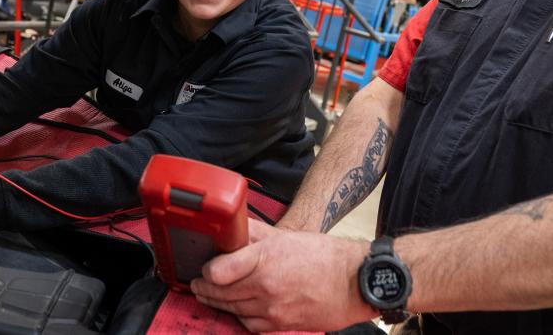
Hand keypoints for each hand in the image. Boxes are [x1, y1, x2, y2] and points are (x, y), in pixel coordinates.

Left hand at [191, 227, 376, 331]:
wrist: (354, 283)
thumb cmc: (325, 257)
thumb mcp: (286, 237)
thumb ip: (255, 232)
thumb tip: (232, 227)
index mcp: (266, 259)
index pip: (219, 271)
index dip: (206, 271)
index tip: (203, 268)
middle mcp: (265, 286)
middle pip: (221, 293)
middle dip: (204, 288)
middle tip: (197, 284)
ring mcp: (272, 308)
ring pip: (232, 309)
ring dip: (217, 303)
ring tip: (209, 295)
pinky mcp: (280, 324)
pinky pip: (249, 325)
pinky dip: (239, 317)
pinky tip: (235, 309)